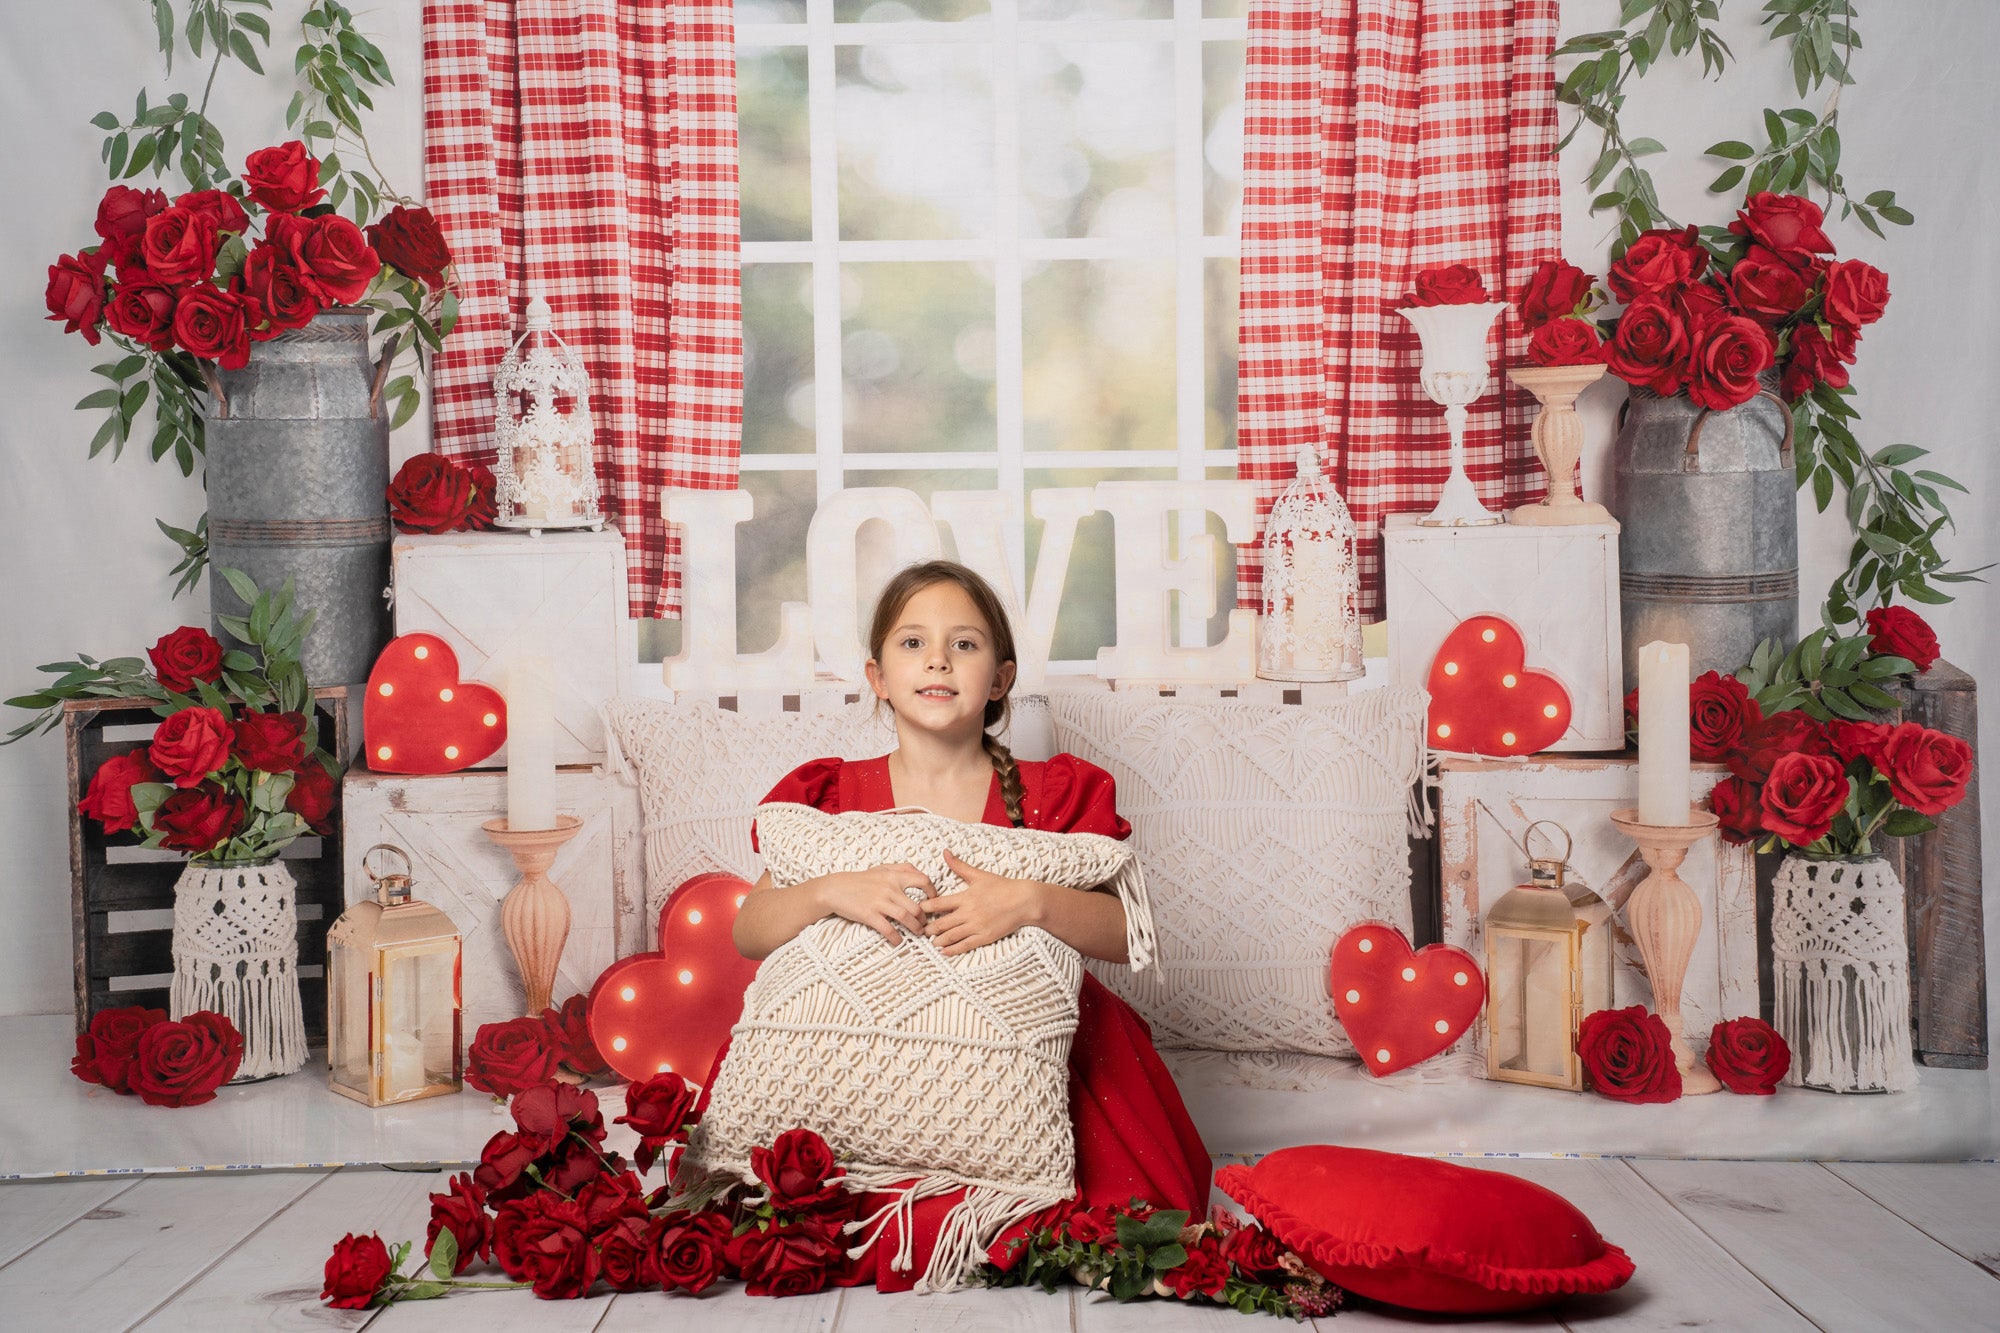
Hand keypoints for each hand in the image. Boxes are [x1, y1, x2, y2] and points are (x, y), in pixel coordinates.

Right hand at [816, 862, 936, 946]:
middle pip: (917, 906)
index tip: (933, 902)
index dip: (933, 892)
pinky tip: (898, 941)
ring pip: (906, 918)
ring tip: (917, 933)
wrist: (835, 889)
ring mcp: (880, 902)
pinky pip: (889, 929)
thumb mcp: (882, 868)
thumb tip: (922, 874)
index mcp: (894, 876)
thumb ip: (903, 868)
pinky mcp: (870, 915)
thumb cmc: (860, 879)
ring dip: (915, 929)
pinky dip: (896, 938)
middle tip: (925, 924)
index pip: (923, 881)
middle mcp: (890, 888)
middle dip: (924, 918)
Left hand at [922, 849, 1045, 955]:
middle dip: (929, 928)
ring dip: (938, 941)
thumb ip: (959, 866)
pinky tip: (945, 952)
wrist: (1024, 901)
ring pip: (951, 936)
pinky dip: (952, 950)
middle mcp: (968, 913)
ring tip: (932, 942)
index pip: (938, 904)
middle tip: (921, 930)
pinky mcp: (985, 937)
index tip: (918, 910)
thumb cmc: (1002, 886)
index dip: (925, 908)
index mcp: (965, 897)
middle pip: (941, 923)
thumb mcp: (979, 875)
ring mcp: (977, 926)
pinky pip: (965, 945)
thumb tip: (945, 852)